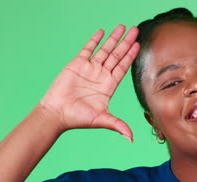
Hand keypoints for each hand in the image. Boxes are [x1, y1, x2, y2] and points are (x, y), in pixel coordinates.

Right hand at [39, 25, 139, 140]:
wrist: (57, 113)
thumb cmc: (78, 118)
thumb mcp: (102, 120)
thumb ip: (118, 125)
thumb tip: (132, 139)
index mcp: (109, 86)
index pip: (123, 68)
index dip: (131, 56)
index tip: (138, 46)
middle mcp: (101, 75)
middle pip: (117, 55)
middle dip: (126, 43)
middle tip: (135, 31)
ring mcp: (89, 69)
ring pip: (105, 50)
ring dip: (113, 39)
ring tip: (123, 27)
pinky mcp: (77, 64)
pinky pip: (88, 49)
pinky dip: (95, 40)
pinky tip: (102, 32)